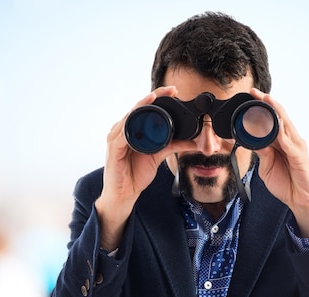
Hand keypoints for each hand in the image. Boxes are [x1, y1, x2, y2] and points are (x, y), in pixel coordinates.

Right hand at [95, 86, 196, 249]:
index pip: (146, 107)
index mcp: (133, 128)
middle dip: (154, 96)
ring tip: (155, 97)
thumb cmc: (136, 173)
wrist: (124, 194)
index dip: (159, 97)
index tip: (175, 91)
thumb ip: (175, 146)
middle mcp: (123, 129)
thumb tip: (195, 142)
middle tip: (171, 90)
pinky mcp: (114, 148)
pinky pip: (122, 134)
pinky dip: (130, 125)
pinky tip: (138, 118)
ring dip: (142, 105)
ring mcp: (116, 137)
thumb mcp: (159, 155)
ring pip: (130, 116)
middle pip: (138, 107)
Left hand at [250, 88, 308, 237]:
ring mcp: (296, 147)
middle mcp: (290, 140)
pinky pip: (290, 143)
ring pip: (286, 125)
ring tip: (266, 100)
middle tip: (254, 92)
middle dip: (268, 103)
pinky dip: (282, 134)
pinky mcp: (300, 157)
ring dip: (276, 112)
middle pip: (279, 117)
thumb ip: (260, 153)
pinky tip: (275, 127)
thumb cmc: (287, 183)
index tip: (249, 98)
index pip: (272, 120)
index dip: (261, 108)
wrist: (301, 200)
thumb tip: (250, 141)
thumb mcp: (266, 167)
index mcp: (282, 142)